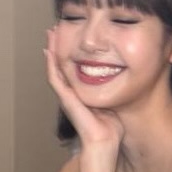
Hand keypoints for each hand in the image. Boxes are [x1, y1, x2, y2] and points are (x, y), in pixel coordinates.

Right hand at [44, 28, 123, 150]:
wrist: (104, 142)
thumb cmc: (110, 128)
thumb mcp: (112, 102)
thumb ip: (112, 89)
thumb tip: (123, 76)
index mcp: (81, 93)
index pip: (72, 68)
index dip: (70, 52)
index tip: (70, 35)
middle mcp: (71, 93)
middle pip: (60, 65)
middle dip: (58, 47)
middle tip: (55, 29)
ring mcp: (66, 96)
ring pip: (54, 68)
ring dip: (51, 50)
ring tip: (50, 34)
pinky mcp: (66, 99)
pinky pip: (55, 78)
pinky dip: (51, 64)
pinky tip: (49, 51)